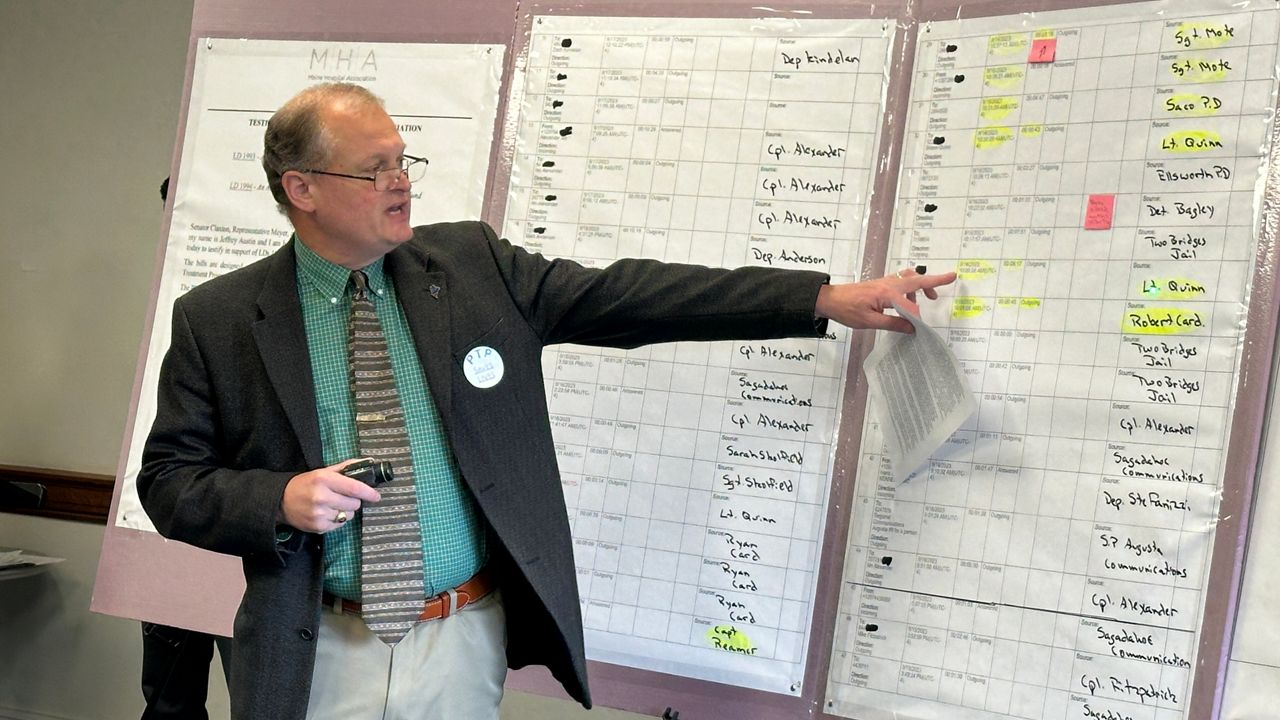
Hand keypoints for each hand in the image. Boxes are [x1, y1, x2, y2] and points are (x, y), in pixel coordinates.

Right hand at [279, 459, 381, 532]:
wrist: (281, 500)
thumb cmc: (306, 484)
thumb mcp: (323, 471)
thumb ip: (346, 467)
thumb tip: (367, 462)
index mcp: (324, 479)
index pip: (353, 488)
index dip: (368, 492)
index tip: (376, 496)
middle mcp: (321, 497)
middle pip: (354, 504)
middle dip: (354, 501)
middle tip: (343, 497)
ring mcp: (319, 513)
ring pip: (348, 516)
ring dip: (346, 511)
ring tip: (333, 505)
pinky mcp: (318, 526)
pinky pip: (339, 525)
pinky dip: (337, 520)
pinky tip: (327, 513)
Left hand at [815, 267, 956, 333]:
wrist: (829, 299)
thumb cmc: (847, 310)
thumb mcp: (869, 322)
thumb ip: (893, 324)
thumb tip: (913, 329)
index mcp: (887, 293)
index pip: (910, 304)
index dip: (918, 316)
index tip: (921, 328)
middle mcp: (888, 283)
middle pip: (916, 279)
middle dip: (934, 280)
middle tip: (951, 278)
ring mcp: (884, 282)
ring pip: (909, 277)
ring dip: (922, 284)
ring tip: (930, 298)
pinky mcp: (880, 284)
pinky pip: (901, 280)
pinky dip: (911, 286)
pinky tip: (909, 300)